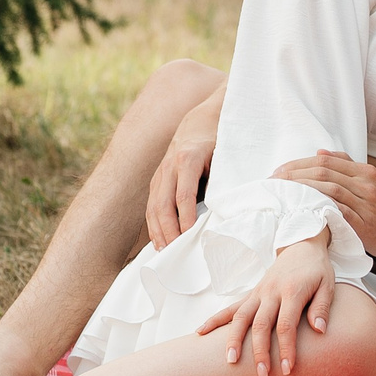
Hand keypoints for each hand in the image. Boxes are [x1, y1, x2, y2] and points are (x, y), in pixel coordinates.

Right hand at [145, 114, 218, 248]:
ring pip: (153, 207)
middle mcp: (169, 166)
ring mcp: (160, 173)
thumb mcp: (223, 157)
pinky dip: (154, 225)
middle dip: (169, 230)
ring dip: (158, 231)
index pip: (184, 195)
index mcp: (188, 159)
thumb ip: (221, 180)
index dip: (185, 218)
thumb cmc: (217, 143)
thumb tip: (224, 212)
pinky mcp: (156, 180)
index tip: (190, 236)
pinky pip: (151, 206)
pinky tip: (159, 241)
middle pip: (163, 204)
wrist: (199, 123)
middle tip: (177, 251)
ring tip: (166, 252)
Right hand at [196, 234, 334, 375]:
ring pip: (241, 317)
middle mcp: (271, 293)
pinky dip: (215, 320)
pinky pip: (230, 308)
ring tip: (229, 361)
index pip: (286, 325)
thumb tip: (320, 330)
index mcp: (291, 291)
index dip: (286, 348)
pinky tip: (200, 332)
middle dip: (259, 351)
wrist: (301, 246)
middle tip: (262, 375)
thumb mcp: (328, 285)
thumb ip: (322, 307)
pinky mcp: (251, 294)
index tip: (287, 369)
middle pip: (261, 325)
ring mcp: (258, 293)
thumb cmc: (317, 270)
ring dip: (233, 339)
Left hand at [274, 150, 375, 260]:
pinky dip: (319, 208)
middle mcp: (365, 183)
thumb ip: (348, 166)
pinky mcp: (365, 223)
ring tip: (282, 193)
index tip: (280, 171)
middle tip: (274, 180)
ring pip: (328, 188)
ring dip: (301, 189)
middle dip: (294, 174)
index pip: (325, 160)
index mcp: (365, 171)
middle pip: (323, 171)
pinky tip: (302, 210)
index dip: (299, 164)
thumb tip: (320, 152)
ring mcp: (365, 202)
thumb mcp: (374, 181)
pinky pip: (338, 211)